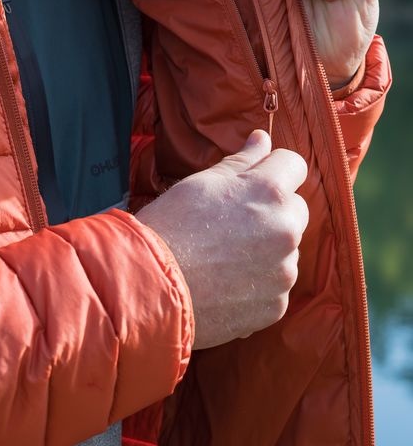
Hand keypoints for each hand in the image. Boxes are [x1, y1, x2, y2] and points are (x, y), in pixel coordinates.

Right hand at [136, 130, 308, 348]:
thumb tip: (263, 140)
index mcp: (269, 191)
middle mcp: (285, 229)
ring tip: (224, 256)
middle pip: (296, 209)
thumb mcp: (203, 183)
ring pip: (287, 249)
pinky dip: (259, 283)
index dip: (273, 168)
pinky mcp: (276, 305)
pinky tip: (226, 281)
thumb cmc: (171, 226)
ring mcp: (283, 271)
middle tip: (233, 221)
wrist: (149, 285)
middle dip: (273, 210)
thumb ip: (242, 161)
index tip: (253, 180)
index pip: (294, 165)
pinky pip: (276, 285)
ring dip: (267, 248)